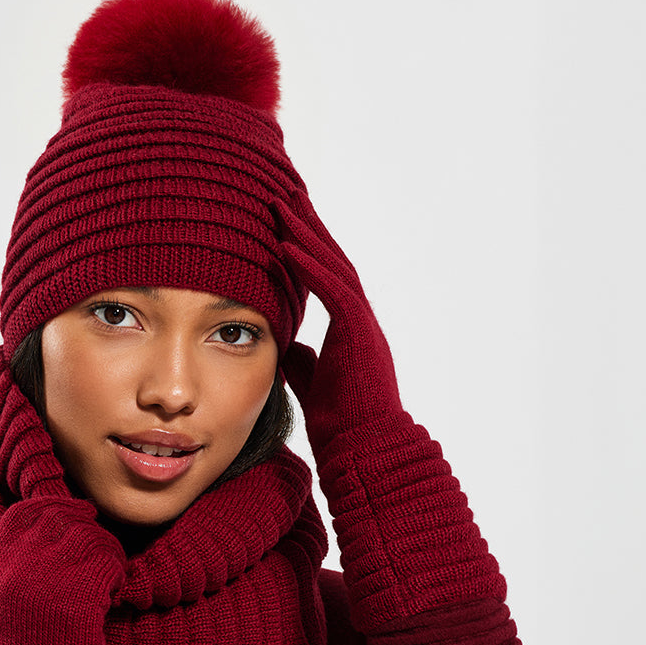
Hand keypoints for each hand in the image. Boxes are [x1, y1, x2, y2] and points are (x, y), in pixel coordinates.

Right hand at [0, 498, 125, 644]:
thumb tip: (58, 515)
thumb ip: (20, 559)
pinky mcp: (77, 593)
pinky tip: (113, 594)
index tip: (76, 510)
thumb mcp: (8, 599)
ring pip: (88, 534)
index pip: (22, 513)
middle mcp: (15, 568)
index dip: (52, 503)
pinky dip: (118, 573)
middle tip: (100, 548)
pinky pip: (108, 560)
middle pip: (58, 518)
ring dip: (107, 551)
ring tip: (107, 578)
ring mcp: (46, 579)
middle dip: (86, 526)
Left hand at [275, 195, 402, 452]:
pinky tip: (288, 243)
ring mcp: (363, 324)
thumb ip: (303, 361)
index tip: (283, 222)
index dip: (307, 248)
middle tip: (283, 195)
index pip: (326, 277)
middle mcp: (360, 319)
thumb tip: (286, 344)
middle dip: (308, 227)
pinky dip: (311, 265)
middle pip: (332, 260)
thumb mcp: (313, 383)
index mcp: (350, 329)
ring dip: (307, 234)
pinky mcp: (359, 333)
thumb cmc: (341, 423)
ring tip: (281, 207)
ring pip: (334, 265)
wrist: (364, 448)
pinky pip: (333, 289)